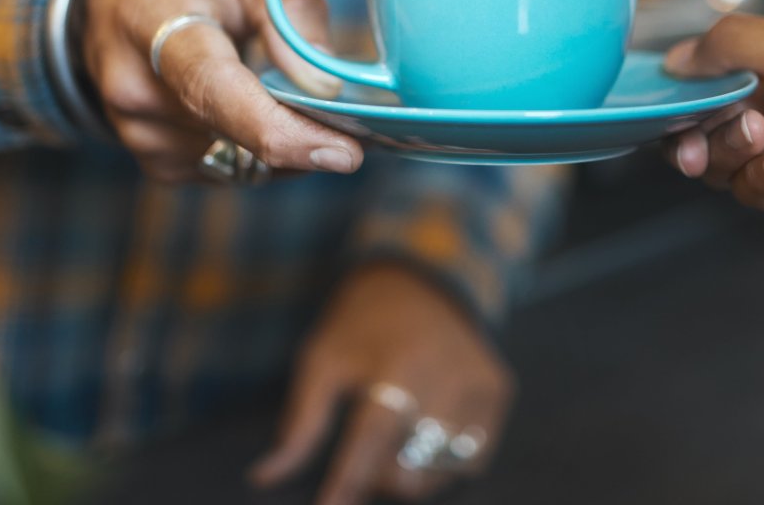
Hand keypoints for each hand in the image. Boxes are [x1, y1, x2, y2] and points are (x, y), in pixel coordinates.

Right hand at [80, 0, 361, 180]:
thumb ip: (292, 9)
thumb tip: (324, 85)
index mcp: (153, 18)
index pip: (212, 87)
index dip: (280, 129)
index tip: (343, 152)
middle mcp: (134, 85)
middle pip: (235, 135)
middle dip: (305, 136)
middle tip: (356, 120)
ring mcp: (137, 129)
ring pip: (238, 161)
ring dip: (284, 144)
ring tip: (303, 99)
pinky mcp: (152, 157)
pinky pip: (226, 169)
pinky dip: (261, 151)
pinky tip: (270, 112)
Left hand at [250, 264, 513, 503]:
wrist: (421, 280)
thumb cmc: (360, 325)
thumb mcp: (322, 359)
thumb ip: (300, 423)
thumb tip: (265, 477)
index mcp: (399, 362)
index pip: (372, 440)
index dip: (347, 483)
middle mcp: (447, 374)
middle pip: (407, 470)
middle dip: (376, 476)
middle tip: (362, 450)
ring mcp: (480, 384)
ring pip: (439, 474)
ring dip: (409, 471)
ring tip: (394, 433)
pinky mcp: (499, 390)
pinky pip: (471, 459)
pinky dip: (442, 460)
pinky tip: (426, 426)